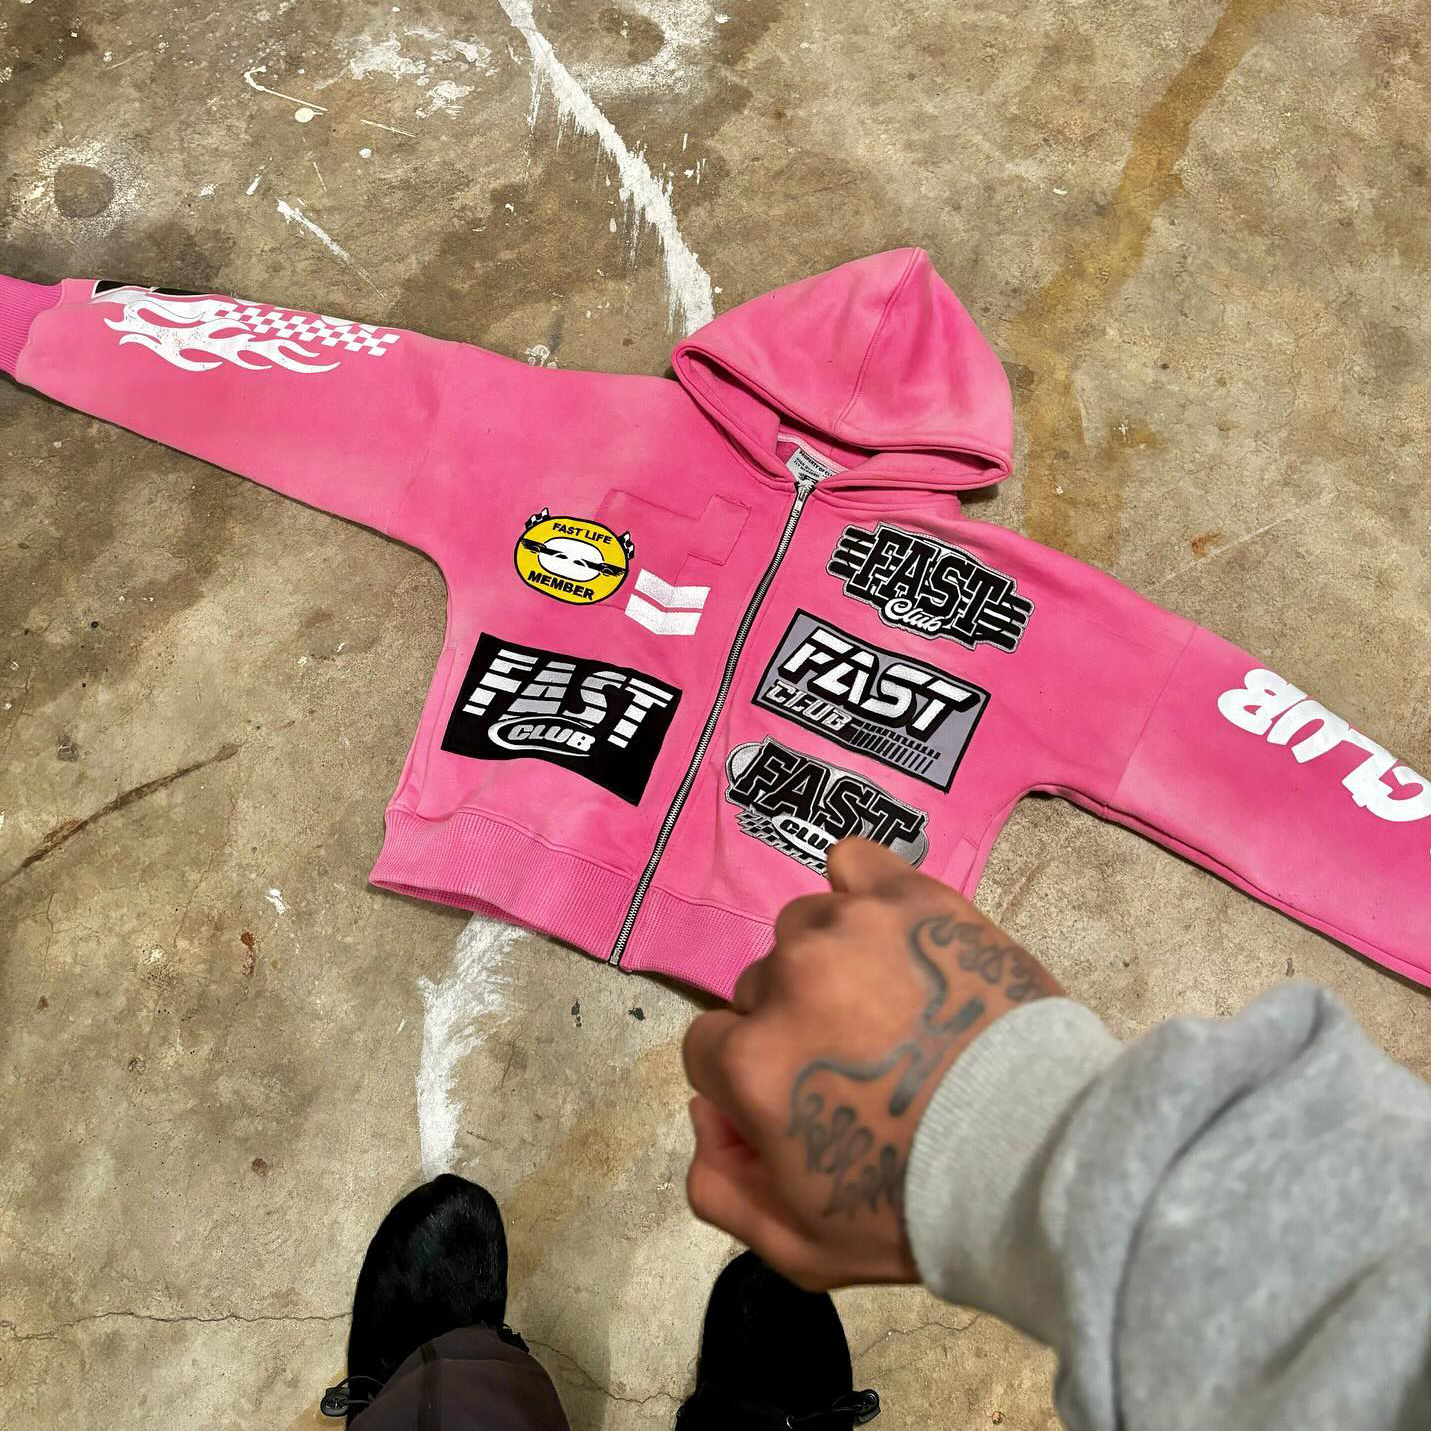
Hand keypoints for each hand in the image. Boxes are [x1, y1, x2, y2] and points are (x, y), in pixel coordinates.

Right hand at [682, 837, 1061, 1289]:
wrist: (1042, 1160)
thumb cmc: (918, 1209)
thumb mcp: (800, 1246)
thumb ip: (721, 1188)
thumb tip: (707, 1117)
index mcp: (751, 1062)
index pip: (708, 1048)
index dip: (751, 1079)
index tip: (803, 1098)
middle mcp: (788, 981)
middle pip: (757, 989)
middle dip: (792, 1023)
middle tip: (860, 1061)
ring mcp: (848, 930)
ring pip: (802, 930)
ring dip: (826, 961)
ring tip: (891, 1003)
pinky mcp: (911, 898)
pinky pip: (854, 863)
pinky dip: (861, 891)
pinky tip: (888, 928)